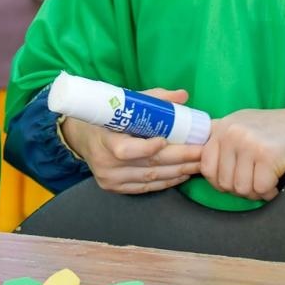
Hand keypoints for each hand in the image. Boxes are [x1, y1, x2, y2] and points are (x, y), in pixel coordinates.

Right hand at [58, 87, 203, 194]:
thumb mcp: (125, 103)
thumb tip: (182, 96)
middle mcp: (106, 164)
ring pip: (150, 178)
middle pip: (147, 164)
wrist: (82, 138)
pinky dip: (166, 182)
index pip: (125, 150)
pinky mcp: (116, 189)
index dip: (146, 148)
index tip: (166, 141)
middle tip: (201, 151)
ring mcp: (111, 179)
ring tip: (198, 163)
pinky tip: (182, 174)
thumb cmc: (107, 117)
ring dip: (178, 171)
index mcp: (105, 140)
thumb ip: (154, 99)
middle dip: (179, 158)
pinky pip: (146, 188)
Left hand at [199, 107, 284, 201]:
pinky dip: (269, 191)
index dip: (219, 181)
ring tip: (266, 179)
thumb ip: (220, 140)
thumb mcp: (240, 125)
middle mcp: (232, 134)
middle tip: (256, 179)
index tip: (235, 180)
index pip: (206, 167)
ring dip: (256, 191)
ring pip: (242, 188)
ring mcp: (248, 144)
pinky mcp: (266, 156)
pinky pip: (260, 188)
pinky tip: (275, 182)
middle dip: (241, 188)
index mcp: (221, 128)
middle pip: (224, 183)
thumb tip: (196, 161)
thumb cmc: (272, 130)